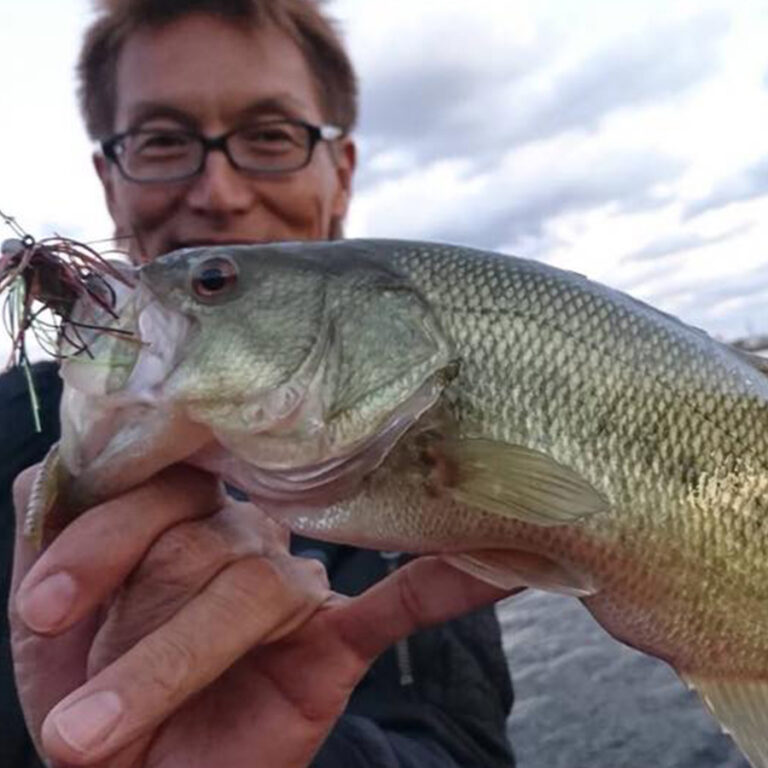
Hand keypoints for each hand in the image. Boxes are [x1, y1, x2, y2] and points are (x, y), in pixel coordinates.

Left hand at [10, 463, 517, 767]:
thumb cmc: (100, 687)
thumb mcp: (52, 625)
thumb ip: (47, 534)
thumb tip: (47, 462)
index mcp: (183, 516)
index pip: (158, 490)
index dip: (98, 540)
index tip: (42, 610)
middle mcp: (246, 534)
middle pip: (203, 545)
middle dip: (135, 628)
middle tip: (74, 728)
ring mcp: (297, 586)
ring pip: (255, 591)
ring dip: (176, 663)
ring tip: (97, 743)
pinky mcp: (338, 640)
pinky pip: (401, 603)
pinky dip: (443, 584)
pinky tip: (493, 564)